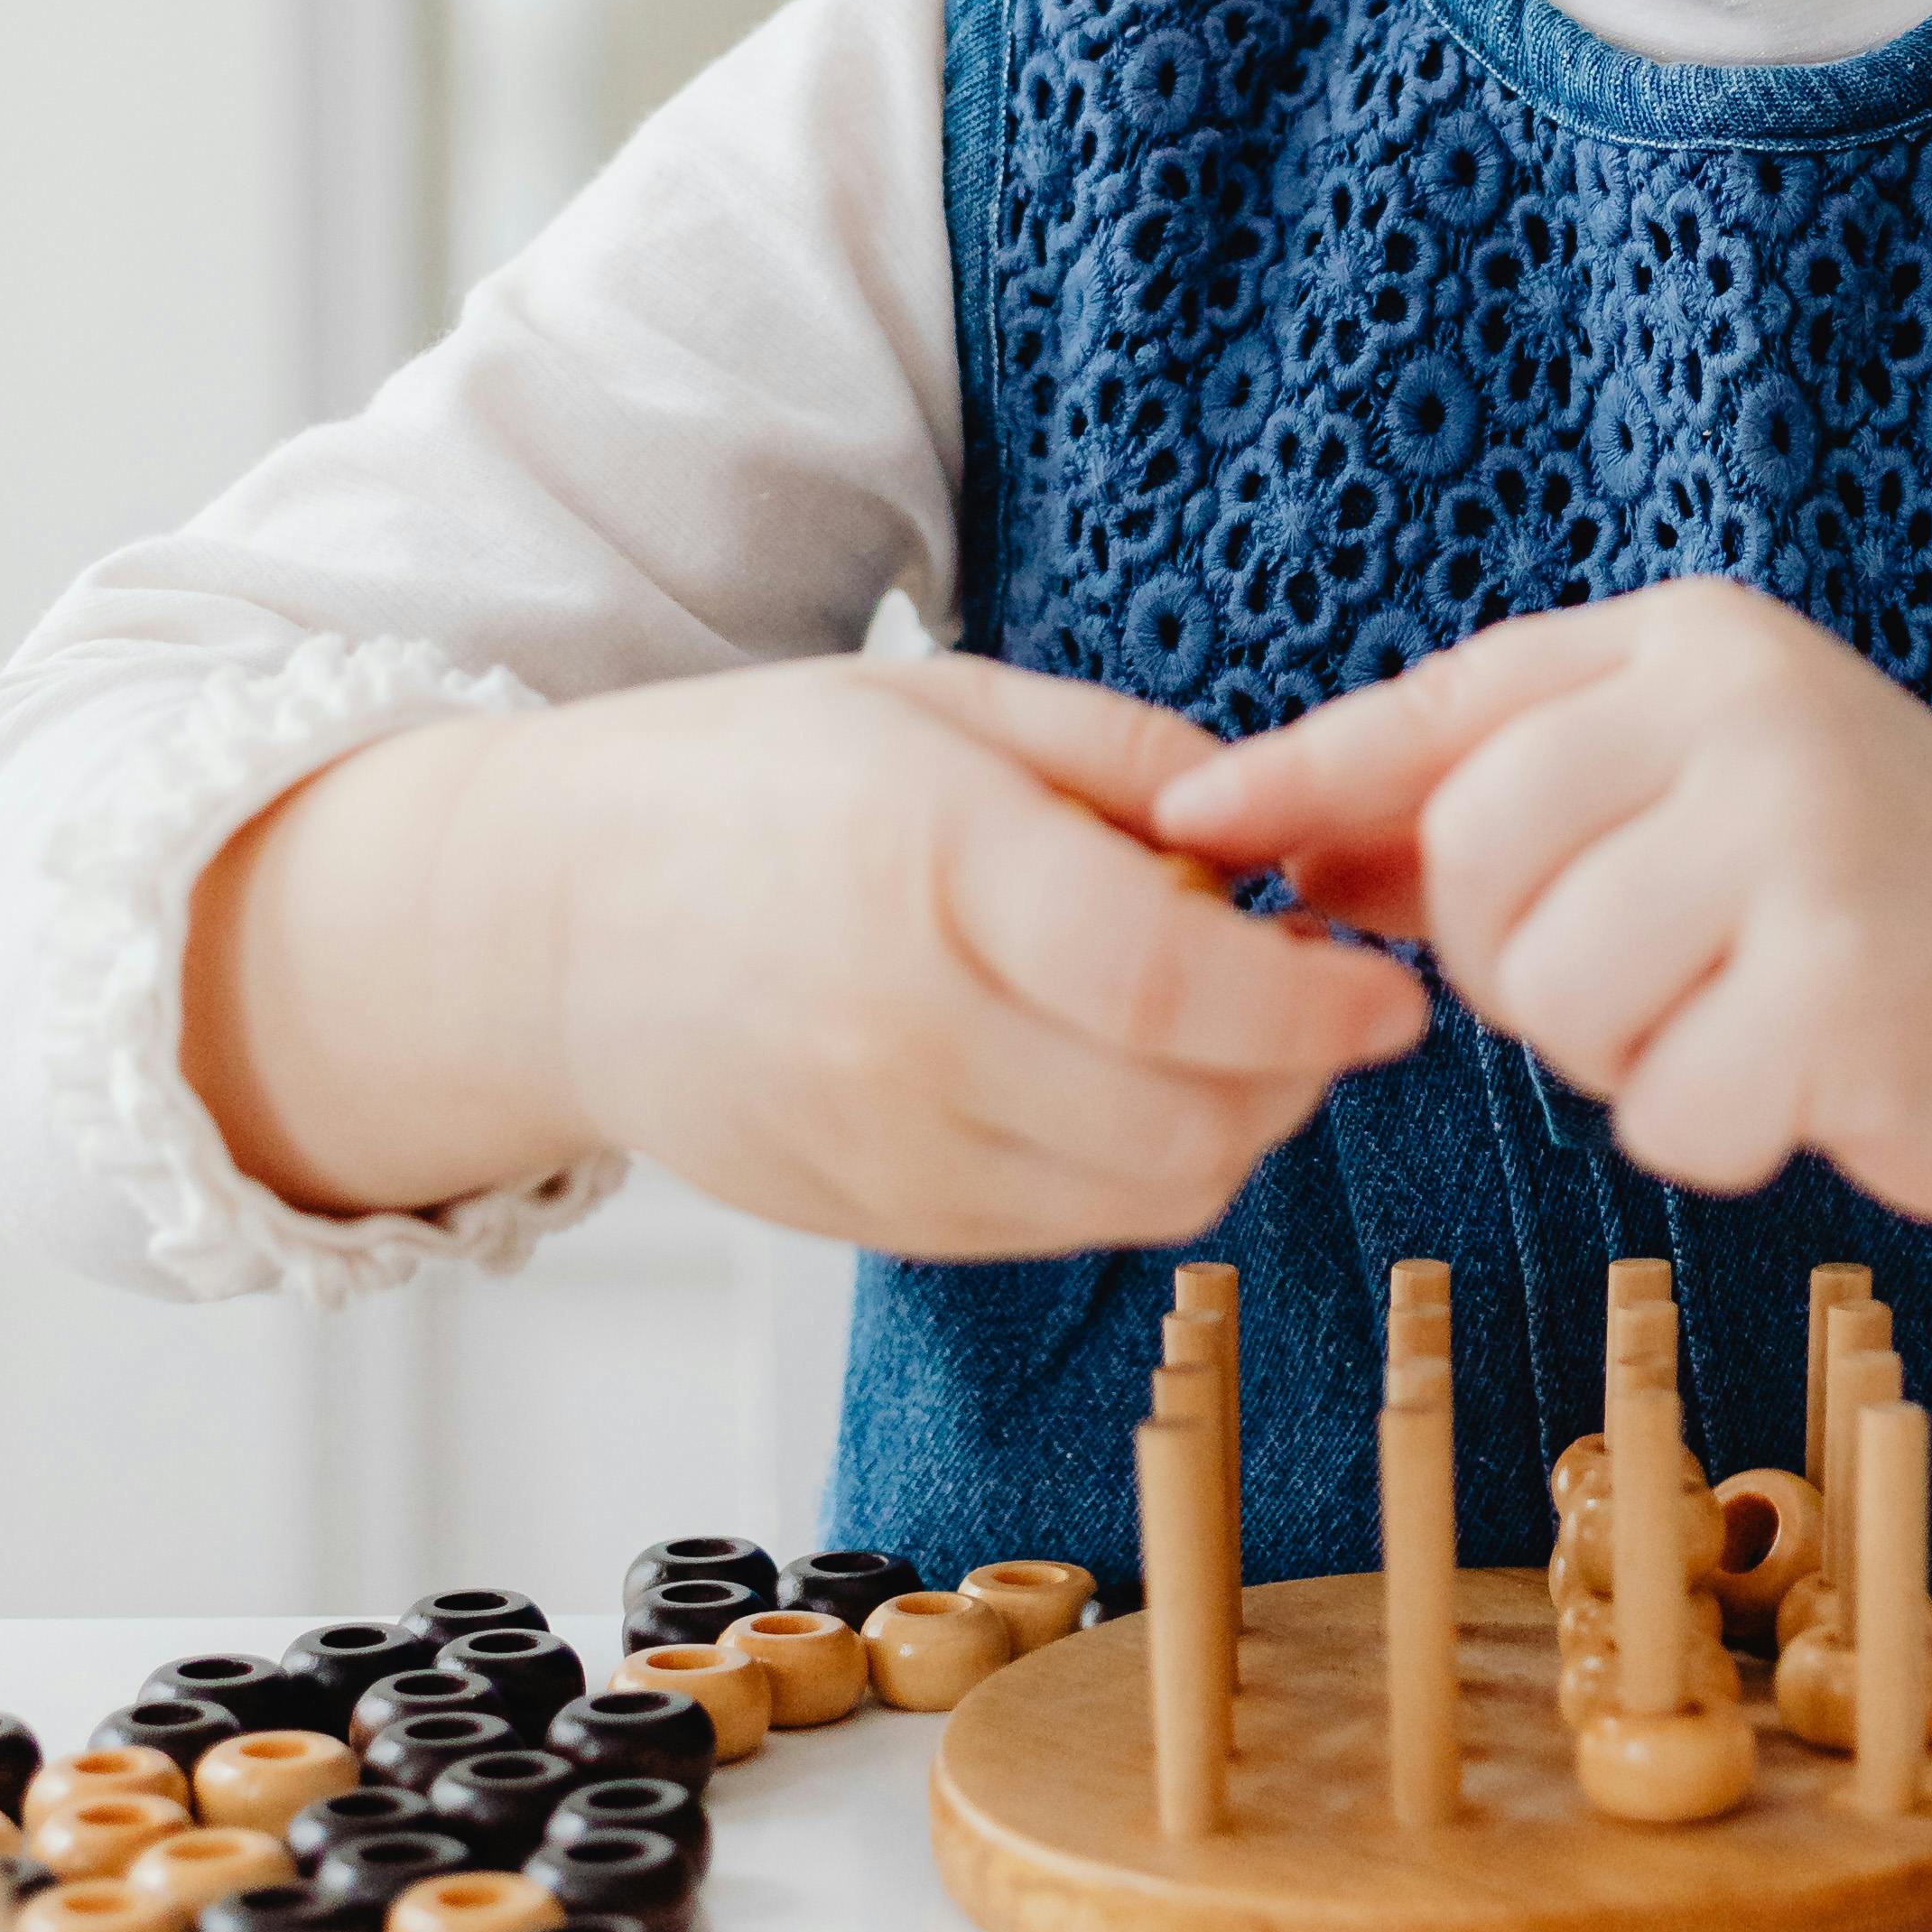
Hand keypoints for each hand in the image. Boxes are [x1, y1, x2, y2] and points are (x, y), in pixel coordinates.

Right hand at [188, 653, 1421, 1257]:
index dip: (1315, 1009)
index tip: (1389, 989)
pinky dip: (1127, 1172)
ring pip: (1140, 1201)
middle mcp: (909, 1033)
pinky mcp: (869, 1221)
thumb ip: (1127, 757)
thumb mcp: (944, 700)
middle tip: (1313, 1003)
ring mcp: (882, 1148)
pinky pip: (1059, 1230)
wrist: (542, 919)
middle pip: (1187, 1128)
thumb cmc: (748, 779)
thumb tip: (1276, 824)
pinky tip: (1107, 1082)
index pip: (1177, 995)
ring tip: (1215, 1039)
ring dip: (1225, 1135)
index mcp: (936, 871)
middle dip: (1295, 1079)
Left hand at [1152, 578, 1931, 1216]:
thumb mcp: (1681, 797)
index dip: (1304, 775)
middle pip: (1473, 864)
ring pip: (1556, 997)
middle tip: (1640, 975)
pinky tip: (1800, 1077)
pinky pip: (1668, 1108)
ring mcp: (1804, 839)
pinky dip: (1712, 1131)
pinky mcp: (1850, 984)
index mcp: (1691, 644)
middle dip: (1517, 963)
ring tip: (1733, 1015)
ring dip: (1620, 1055)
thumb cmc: (1861, 893)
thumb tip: (1258, 832)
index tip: (1192, 829)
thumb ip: (1490, 803)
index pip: (1447, 706)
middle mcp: (1746, 710)